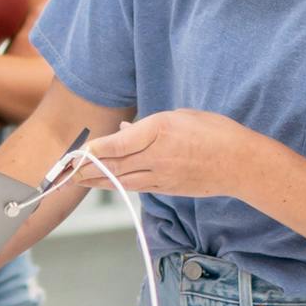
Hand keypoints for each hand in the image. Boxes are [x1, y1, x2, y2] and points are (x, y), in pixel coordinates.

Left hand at [74, 111, 260, 198]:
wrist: (241, 164)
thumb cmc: (215, 132)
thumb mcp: (180, 116)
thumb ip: (149, 125)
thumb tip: (123, 133)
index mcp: (159, 131)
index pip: (117, 145)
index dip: (92, 151)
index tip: (75, 153)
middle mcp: (156, 156)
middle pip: (113, 166)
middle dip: (85, 169)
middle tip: (63, 172)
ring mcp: (162, 176)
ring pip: (121, 180)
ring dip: (96, 180)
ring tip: (75, 180)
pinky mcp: (167, 189)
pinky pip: (136, 187)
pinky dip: (117, 185)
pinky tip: (105, 183)